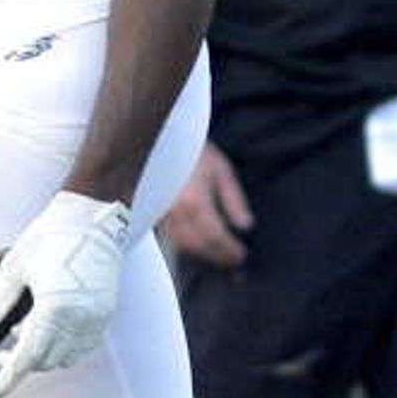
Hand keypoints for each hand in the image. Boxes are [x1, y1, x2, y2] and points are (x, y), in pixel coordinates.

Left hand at [0, 190, 135, 397]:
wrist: (92, 217)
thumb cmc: (47, 237)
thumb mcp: (12, 270)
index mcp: (55, 309)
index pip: (28, 357)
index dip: (9, 378)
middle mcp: (81, 319)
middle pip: (47, 360)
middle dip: (22, 363)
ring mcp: (98, 318)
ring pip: (67, 357)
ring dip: (43, 354)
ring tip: (21, 330)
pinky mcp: (107, 312)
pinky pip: (84, 345)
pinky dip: (64, 346)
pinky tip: (46, 327)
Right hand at [157, 145, 252, 267]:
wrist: (158, 138)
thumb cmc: (191, 149)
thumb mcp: (221, 169)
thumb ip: (234, 200)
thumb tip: (245, 224)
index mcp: (196, 203)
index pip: (216, 237)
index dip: (230, 250)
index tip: (241, 255)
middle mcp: (176, 213)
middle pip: (199, 246)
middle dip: (217, 255)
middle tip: (231, 259)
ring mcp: (160, 214)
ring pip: (181, 244)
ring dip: (200, 253)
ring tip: (216, 253)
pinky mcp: (152, 211)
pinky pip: (169, 235)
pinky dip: (184, 243)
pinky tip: (195, 241)